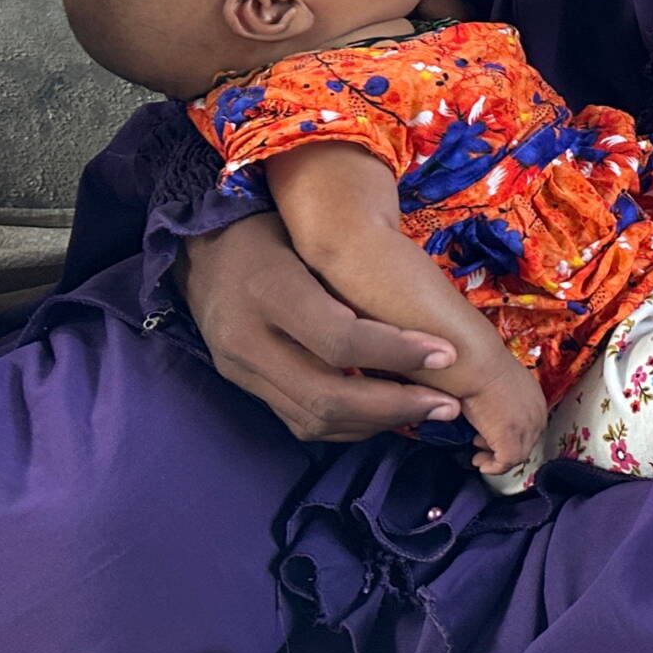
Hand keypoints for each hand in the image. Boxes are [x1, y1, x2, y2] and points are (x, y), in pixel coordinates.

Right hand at [178, 214, 463, 441]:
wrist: (203, 246)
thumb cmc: (273, 228)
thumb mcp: (311, 234)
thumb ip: (353, 276)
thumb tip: (425, 310)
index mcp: (268, 291)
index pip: (338, 340)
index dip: (397, 353)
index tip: (447, 353)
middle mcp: (248, 340)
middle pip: (326, 395)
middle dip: (395, 406)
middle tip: (449, 404)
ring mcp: (241, 371)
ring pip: (314, 418)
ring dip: (377, 422)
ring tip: (428, 409)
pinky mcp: (244, 387)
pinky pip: (300, 421)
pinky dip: (349, 424)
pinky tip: (386, 411)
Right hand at [454, 358, 548, 476]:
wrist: (477, 365)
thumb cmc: (480, 366)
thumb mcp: (499, 382)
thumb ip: (501, 397)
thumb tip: (489, 409)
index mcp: (535, 397)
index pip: (529, 424)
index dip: (510, 433)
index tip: (489, 435)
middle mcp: (537, 413)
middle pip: (526, 440)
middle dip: (503, 446)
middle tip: (481, 445)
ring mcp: (528, 428)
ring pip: (517, 454)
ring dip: (497, 458)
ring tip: (478, 456)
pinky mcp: (513, 441)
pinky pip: (507, 462)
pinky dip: (494, 467)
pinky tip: (481, 464)